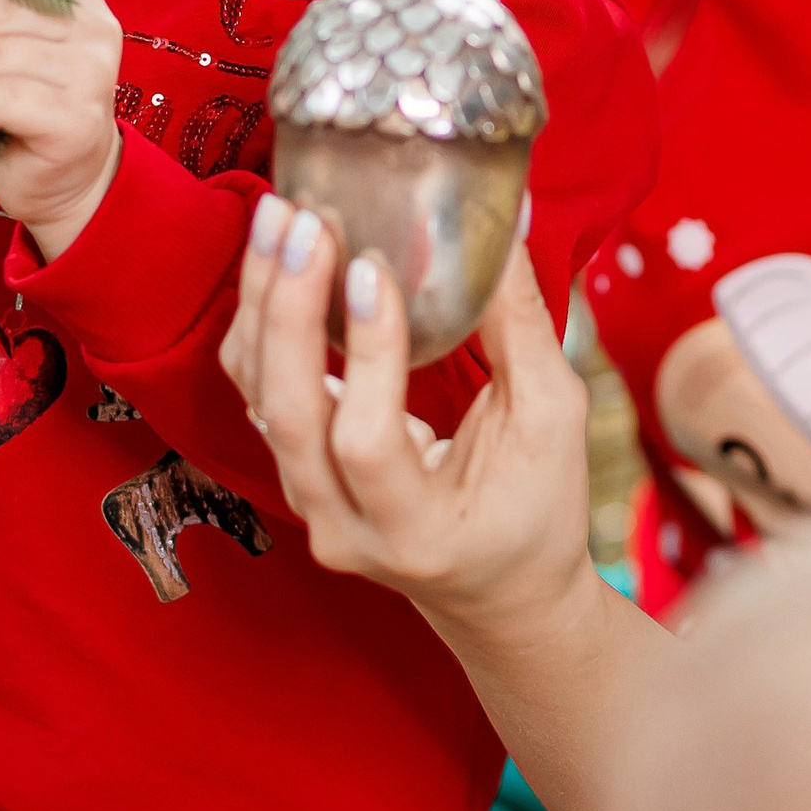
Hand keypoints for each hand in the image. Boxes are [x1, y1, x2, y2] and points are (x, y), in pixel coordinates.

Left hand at [220, 196, 595, 641]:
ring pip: (258, 399)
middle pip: (287, 417)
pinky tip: (277, 254)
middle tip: (305, 222)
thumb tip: (504, 216)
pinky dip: (262, 320)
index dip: (365, 356)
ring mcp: (309, 507)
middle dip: (288, 310)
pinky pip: (257, 393)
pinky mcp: (294, 476)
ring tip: (280, 216)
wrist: (499, 593)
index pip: (367, 442)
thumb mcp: (554, 422)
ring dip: (263, 302)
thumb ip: (522, 325)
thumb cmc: (538, 511)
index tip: (371, 267)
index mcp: (416, 531)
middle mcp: (345, 528)